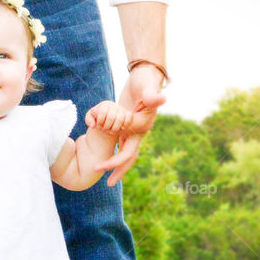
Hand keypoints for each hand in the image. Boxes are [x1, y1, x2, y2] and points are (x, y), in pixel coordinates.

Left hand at [85, 101, 135, 135]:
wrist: (110, 120)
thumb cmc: (99, 119)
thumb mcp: (91, 118)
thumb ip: (88, 119)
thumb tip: (93, 125)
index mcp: (104, 105)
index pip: (102, 112)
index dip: (100, 121)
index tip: (98, 126)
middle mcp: (114, 105)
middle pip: (111, 117)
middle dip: (106, 127)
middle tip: (104, 130)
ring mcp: (122, 109)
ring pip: (120, 119)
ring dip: (114, 129)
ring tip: (111, 131)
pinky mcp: (129, 114)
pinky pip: (129, 119)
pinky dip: (124, 126)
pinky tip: (120, 129)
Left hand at [92, 65, 166, 185]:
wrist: (145, 76)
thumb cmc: (146, 82)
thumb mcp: (148, 88)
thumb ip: (152, 95)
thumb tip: (159, 99)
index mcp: (142, 128)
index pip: (127, 150)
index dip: (113, 160)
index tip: (99, 167)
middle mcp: (138, 132)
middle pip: (129, 157)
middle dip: (118, 170)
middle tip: (108, 183)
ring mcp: (132, 129)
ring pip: (125, 152)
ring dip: (116, 164)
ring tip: (107, 178)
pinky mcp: (126, 124)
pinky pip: (118, 141)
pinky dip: (112, 150)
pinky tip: (103, 156)